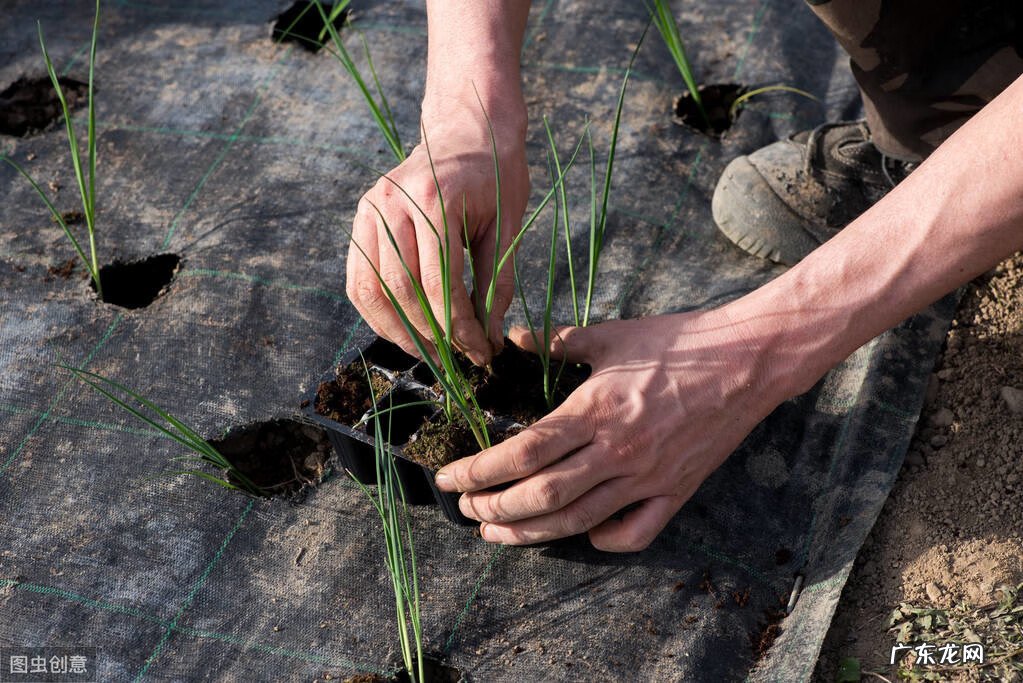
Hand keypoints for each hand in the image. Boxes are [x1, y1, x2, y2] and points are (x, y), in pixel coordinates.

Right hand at [346, 107, 528, 365]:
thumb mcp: (507, 226)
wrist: (469, 128)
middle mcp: (393, 202)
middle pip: (403, 290)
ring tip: (429, 352)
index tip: (479, 353)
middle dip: (431, 334)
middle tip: (457, 359)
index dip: (459, 327)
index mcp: (434, 200)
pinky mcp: (361, 217)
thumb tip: (487, 339)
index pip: (441, 283)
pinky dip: (377, 311)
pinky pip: (358, 278)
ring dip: (398, 331)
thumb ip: (495, 282)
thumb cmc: (496, 176)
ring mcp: (371, 208)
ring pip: (372, 289)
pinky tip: (402, 329)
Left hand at [433, 309, 788, 550]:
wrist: (749, 359)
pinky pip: (636, 532)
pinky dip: (604, 540)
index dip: (479, 471)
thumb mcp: (612, 334)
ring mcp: (649, 477)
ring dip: (530, 533)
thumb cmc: (679, 342)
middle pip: (541, 496)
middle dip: (494, 509)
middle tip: (466, 510)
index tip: (450, 478)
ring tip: (496, 534)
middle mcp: (618, 451)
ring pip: (578, 521)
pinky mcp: (677, 490)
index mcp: (595, 410)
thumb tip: (513, 338)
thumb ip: (558, 341)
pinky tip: (581, 535)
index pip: (523, 452)